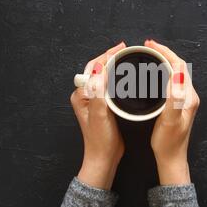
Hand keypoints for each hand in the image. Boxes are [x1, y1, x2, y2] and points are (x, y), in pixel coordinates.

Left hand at [71, 42, 125, 189]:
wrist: (104, 157)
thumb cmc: (100, 140)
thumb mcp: (100, 115)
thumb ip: (98, 92)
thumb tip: (100, 70)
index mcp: (81, 95)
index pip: (93, 68)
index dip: (106, 56)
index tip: (120, 49)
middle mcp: (85, 95)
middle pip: (97, 69)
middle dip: (109, 57)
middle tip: (123, 48)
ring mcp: (94, 100)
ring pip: (102, 76)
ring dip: (112, 65)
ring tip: (124, 57)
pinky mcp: (103, 105)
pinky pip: (108, 85)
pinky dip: (116, 77)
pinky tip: (124, 75)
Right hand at [144, 40, 199, 185]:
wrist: (171, 158)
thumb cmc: (169, 142)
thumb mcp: (169, 120)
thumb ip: (173, 98)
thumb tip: (176, 75)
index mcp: (188, 97)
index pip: (179, 66)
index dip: (165, 52)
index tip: (151, 45)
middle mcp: (189, 96)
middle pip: (179, 66)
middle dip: (165, 53)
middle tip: (149, 46)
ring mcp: (184, 100)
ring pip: (176, 73)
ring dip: (164, 61)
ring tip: (151, 54)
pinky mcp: (178, 104)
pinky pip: (172, 81)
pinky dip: (163, 72)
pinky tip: (155, 73)